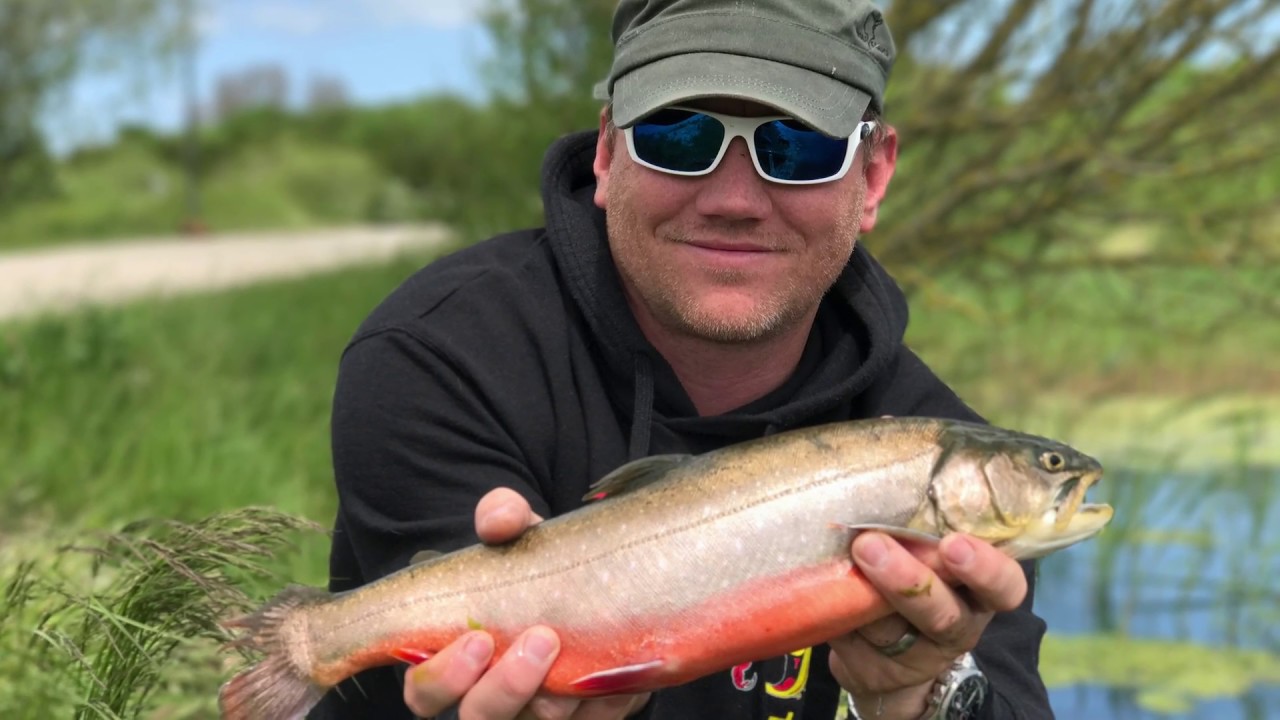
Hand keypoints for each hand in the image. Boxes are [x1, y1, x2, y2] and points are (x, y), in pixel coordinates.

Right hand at [402, 488, 650, 718]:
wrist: (602, 586)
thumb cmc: (541, 567)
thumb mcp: (522, 536)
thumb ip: (502, 517)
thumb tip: (497, 521)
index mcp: (458, 663)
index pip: (425, 692)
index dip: (440, 677)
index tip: (476, 640)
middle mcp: (492, 697)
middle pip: (477, 719)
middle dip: (503, 688)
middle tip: (539, 639)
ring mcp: (537, 714)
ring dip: (553, 694)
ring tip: (572, 646)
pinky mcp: (585, 718)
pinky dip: (603, 699)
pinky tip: (611, 666)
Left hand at [828, 532, 1027, 719]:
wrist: (885, 652)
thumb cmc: (915, 579)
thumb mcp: (929, 555)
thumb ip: (921, 533)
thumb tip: (886, 488)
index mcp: (980, 594)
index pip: (1005, 586)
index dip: (985, 569)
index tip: (953, 544)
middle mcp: (957, 628)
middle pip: (942, 614)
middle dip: (906, 580)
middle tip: (871, 544)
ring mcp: (917, 659)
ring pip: (888, 628)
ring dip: (860, 595)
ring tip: (838, 560)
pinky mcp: (876, 674)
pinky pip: (852, 641)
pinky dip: (835, 613)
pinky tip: (823, 589)